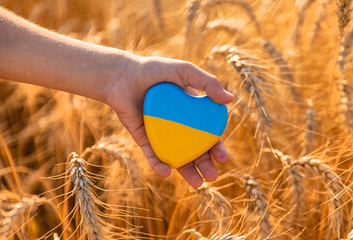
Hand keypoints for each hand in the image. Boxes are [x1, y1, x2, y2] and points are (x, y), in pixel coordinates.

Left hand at [104, 55, 234, 187]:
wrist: (121, 75)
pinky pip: (153, 155)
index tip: (223, 157)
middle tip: (212, 177)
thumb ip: (208, 82)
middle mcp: (179, 126)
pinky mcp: (144, 138)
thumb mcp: (184, 71)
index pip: (208, 133)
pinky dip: (160, 165)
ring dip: (188, 172)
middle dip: (206, 165)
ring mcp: (162, 134)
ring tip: (198, 184)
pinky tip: (167, 173)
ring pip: (177, 157)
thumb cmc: (154, 70)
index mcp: (192, 112)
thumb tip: (231, 99)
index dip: (216, 146)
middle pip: (195, 150)